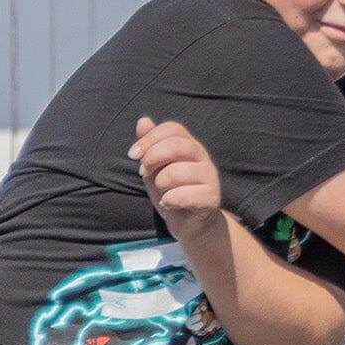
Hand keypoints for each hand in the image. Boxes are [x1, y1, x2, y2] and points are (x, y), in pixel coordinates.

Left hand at [132, 114, 225, 232]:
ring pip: (175, 173)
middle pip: (176, 145)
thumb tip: (143, 121)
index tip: (133, 154)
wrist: (190, 223)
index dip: (149, 138)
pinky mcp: (211, 197)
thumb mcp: (155, 169)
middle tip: (144, 173)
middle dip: (151, 159)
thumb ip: (150, 146)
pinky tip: (170, 204)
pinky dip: (169, 201)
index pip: (172, 128)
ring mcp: (209, 176)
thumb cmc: (171, 193)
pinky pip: (182, 195)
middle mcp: (202, 157)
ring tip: (163, 192)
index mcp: (189, 146)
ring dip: (160, 185)